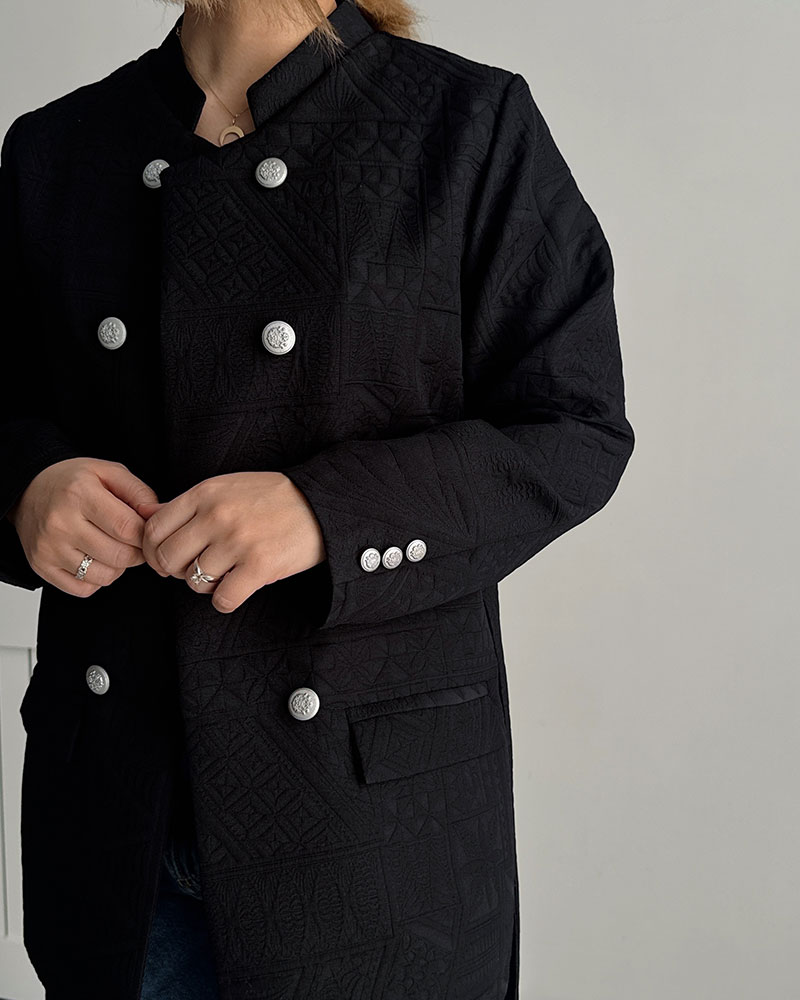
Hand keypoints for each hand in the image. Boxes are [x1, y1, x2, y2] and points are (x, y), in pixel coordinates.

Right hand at [6, 458, 160, 595]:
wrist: (28, 490)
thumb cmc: (73, 482)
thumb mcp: (108, 472)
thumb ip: (139, 492)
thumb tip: (157, 515)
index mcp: (79, 494)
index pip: (127, 528)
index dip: (146, 534)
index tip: (147, 531)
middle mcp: (60, 523)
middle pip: (119, 556)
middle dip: (137, 553)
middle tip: (134, 542)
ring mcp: (48, 548)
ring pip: (104, 576)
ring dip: (118, 567)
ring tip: (113, 548)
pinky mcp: (41, 566)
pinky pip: (84, 588)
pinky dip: (97, 579)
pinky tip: (95, 559)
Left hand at [135, 471, 325, 612]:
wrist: (321, 504)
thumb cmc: (272, 498)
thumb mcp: (225, 488)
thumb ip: (186, 504)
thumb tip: (145, 517)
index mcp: (205, 493)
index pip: (153, 529)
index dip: (151, 550)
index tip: (165, 557)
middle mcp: (217, 515)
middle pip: (167, 559)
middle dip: (176, 570)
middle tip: (194, 568)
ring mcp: (238, 542)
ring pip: (193, 582)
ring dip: (205, 585)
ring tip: (223, 574)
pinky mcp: (259, 566)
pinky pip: (222, 599)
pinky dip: (225, 599)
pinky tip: (237, 586)